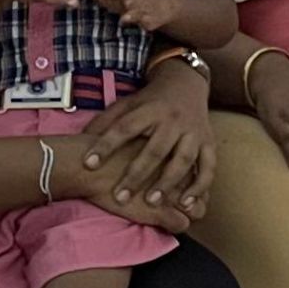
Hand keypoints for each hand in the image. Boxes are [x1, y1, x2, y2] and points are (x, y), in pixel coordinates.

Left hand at [81, 68, 214, 222]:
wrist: (187, 84)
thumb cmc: (150, 101)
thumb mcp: (127, 104)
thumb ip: (105, 122)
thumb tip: (79, 141)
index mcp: (149, 110)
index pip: (125, 128)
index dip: (106, 145)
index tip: (88, 164)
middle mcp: (173, 120)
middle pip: (155, 149)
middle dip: (137, 174)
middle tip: (119, 197)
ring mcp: (194, 132)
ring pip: (183, 159)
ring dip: (168, 182)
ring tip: (152, 202)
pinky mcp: (209, 143)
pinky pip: (208, 167)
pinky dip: (200, 186)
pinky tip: (186, 203)